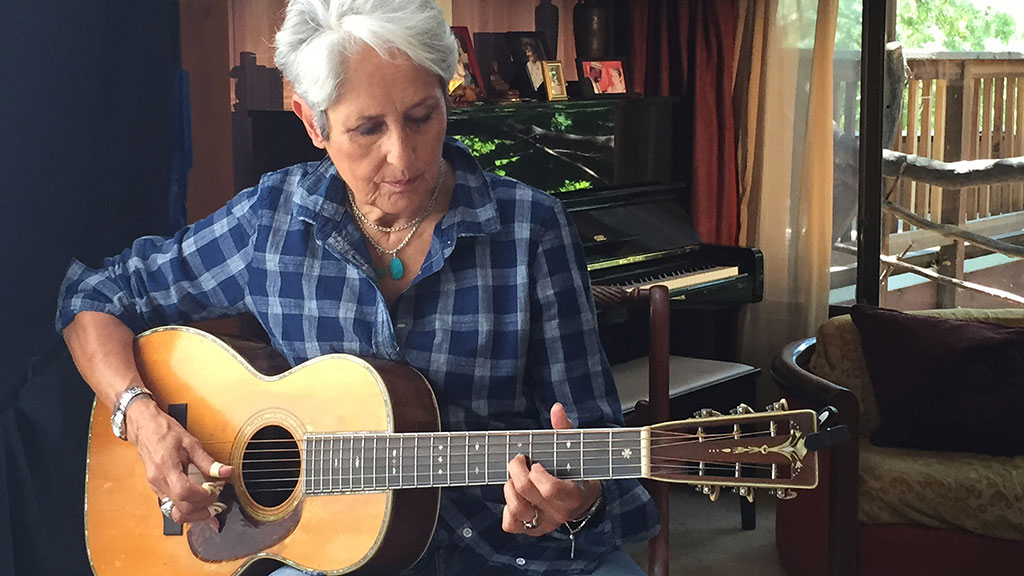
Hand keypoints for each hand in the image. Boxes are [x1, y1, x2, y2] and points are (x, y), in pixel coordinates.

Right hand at [126, 398, 233, 525]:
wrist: (144, 428)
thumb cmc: (165, 432)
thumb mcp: (191, 443)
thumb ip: (208, 462)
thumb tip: (226, 472)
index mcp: (166, 468)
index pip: (185, 493)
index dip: (203, 496)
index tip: (216, 490)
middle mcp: (158, 482)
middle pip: (180, 510)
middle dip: (202, 510)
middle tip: (218, 502)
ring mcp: (156, 487)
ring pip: (174, 513)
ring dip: (194, 515)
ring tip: (211, 509)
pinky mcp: (157, 489)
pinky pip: (171, 507)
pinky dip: (186, 510)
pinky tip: (198, 507)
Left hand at [502, 403, 602, 535]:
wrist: (583, 502)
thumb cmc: (576, 472)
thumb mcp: (574, 451)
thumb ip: (564, 430)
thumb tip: (556, 409)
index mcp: (572, 495)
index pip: (550, 489)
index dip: (537, 474)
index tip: (536, 462)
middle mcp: (557, 513)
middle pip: (526, 493)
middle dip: (516, 470)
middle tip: (519, 460)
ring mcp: (544, 524)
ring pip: (516, 510)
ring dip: (509, 489)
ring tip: (515, 478)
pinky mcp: (531, 530)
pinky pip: (510, 525)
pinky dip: (507, 511)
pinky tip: (515, 497)